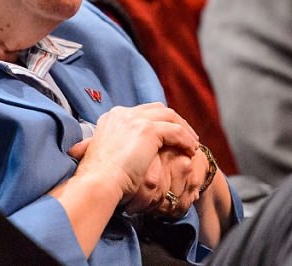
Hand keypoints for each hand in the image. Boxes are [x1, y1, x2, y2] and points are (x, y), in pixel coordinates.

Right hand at [68, 103, 197, 203]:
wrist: (98, 182)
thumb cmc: (100, 177)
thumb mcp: (105, 154)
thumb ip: (115, 145)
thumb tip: (111, 151)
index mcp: (113, 117)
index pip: (142, 111)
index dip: (159, 121)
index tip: (169, 134)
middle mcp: (123, 113)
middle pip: (157, 109)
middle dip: (174, 121)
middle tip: (187, 136)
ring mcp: (135, 119)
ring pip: (169, 116)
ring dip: (184, 129)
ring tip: (193, 145)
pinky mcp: (147, 130)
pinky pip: (176, 131)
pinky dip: (186, 139)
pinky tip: (191, 151)